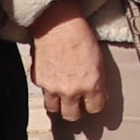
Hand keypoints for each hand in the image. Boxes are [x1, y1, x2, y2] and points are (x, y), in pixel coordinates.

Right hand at [31, 4, 109, 124]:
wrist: (58, 24)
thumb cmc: (81, 36)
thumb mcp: (99, 59)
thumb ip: (99, 81)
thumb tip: (100, 94)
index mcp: (90, 84)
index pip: (95, 109)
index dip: (95, 105)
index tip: (93, 101)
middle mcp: (71, 90)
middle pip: (72, 116)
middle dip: (76, 111)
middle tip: (77, 104)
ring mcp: (53, 87)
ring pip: (55, 109)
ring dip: (60, 104)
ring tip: (63, 96)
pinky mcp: (39, 81)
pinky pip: (44, 93)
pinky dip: (48, 89)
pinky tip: (53, 79)